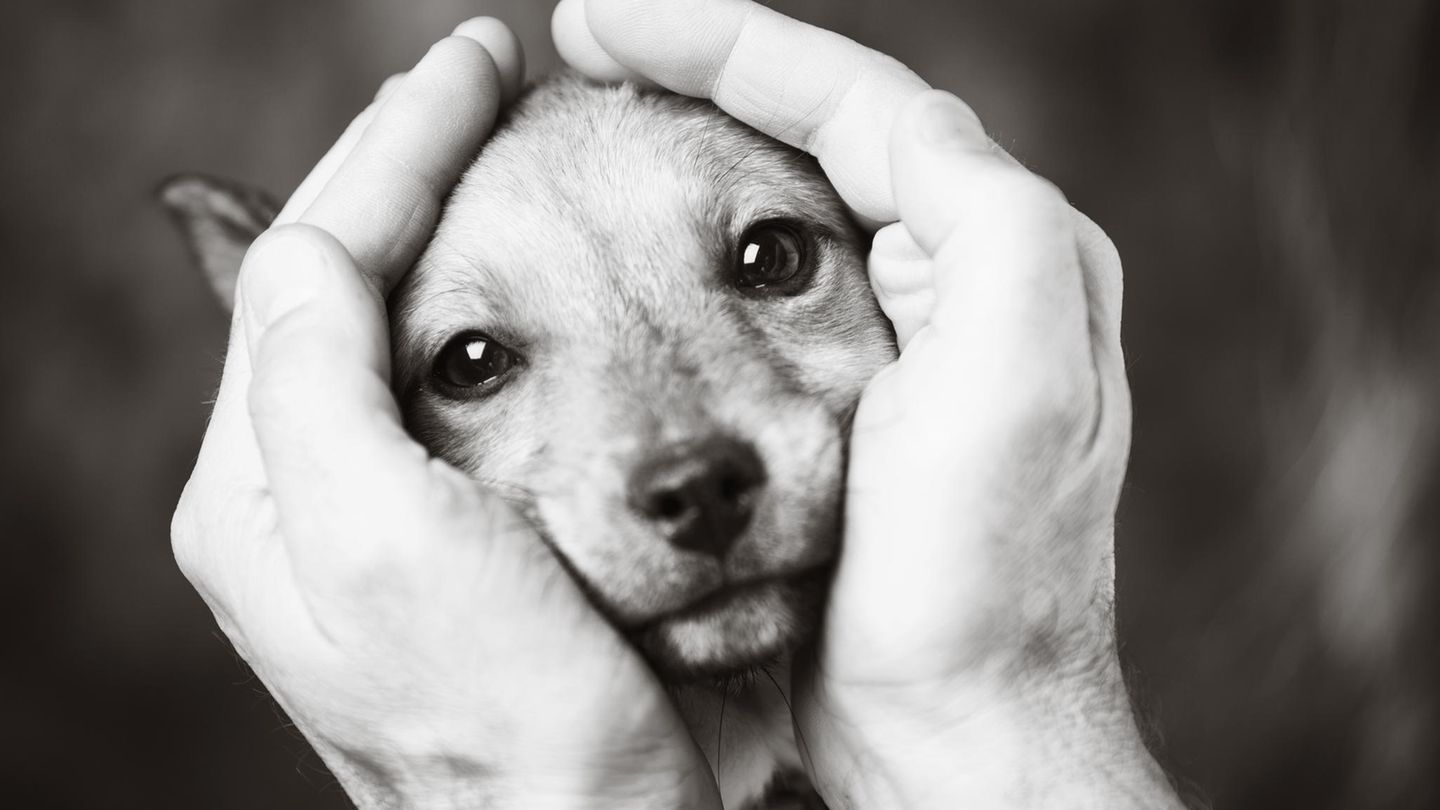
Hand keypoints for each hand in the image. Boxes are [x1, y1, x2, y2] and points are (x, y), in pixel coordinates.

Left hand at [171, 19, 718, 809]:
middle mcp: (305, 486)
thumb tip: (301, 239)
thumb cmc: (498, 715)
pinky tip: (535, 264)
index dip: (394, 146)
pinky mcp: (462, 526)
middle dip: (405, 164)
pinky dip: (496, 297)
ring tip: (499, 142)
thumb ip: (315, 383)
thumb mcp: (378, 542)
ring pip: (398, 318)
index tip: (478, 61)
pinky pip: (457, 377)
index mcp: (261, 482)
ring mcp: (383, 505)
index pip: (310, 259)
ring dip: (443, 217)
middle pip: (339, 276)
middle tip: (483, 80)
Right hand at [554, 1, 1180, 806]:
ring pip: (766, 210)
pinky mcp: (827, 412)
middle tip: (580, 57)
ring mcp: (884, 344)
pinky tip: (611, 253)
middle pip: (806, 135)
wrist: (949, 722)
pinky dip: (672, 256)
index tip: (594, 22)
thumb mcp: (1016, 362)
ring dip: (678, 155)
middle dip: (692, 80)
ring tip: (584, 130)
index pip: (846, 95)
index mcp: (991, 245)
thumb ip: (973, 205)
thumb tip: (885, 113)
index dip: (718, 41)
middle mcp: (948, 280)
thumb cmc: (980, 567)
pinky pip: (740, 298)